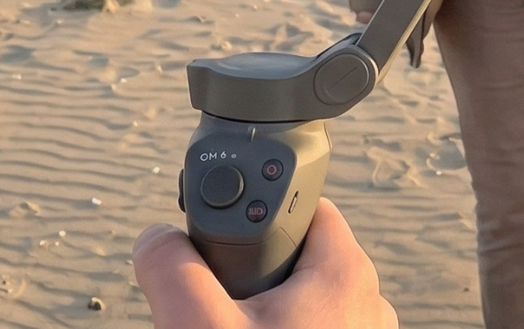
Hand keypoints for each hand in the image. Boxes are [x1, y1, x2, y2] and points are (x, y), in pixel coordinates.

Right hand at [133, 198, 397, 328]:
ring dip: (259, 321)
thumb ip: (172, 272)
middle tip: (215, 311)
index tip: (219, 238)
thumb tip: (156, 239)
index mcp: (345, 270)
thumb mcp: (199, 328)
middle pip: (297, 259)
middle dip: (250, 279)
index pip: (303, 206)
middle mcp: (367, 301)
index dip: (257, 216)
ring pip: (301, 307)